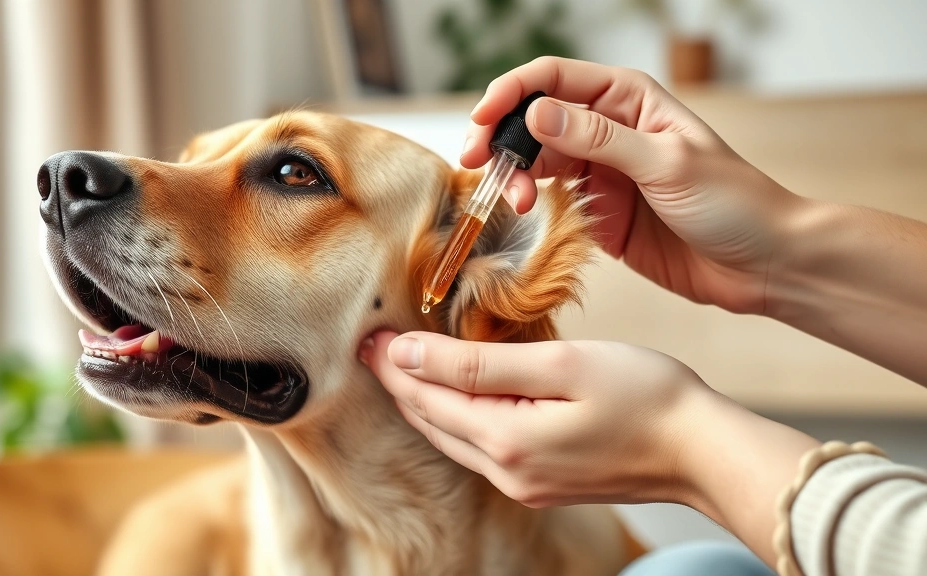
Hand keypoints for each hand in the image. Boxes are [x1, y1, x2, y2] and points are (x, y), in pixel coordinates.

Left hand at [359, 330, 822, 565]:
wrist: (702, 451)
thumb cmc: (645, 396)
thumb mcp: (560, 366)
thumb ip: (479, 363)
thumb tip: (408, 353)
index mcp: (505, 440)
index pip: (425, 396)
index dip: (391, 362)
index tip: (365, 333)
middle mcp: (506, 472)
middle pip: (430, 421)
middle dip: (398, 381)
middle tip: (371, 344)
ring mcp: (523, 483)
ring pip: (451, 437)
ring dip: (423, 399)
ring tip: (401, 363)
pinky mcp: (540, 482)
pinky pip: (478, 447)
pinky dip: (455, 416)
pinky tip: (454, 393)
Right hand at [463, 57, 803, 313]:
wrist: (763, 265)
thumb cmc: (733, 203)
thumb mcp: (666, 164)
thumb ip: (599, 138)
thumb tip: (537, 114)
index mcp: (627, 99)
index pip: (552, 79)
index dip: (510, 93)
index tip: (481, 121)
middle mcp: (608, 129)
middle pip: (534, 120)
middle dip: (500, 138)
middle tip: (476, 164)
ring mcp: (600, 172)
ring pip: (536, 161)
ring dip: (514, 176)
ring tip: (515, 201)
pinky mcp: (597, 213)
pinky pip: (549, 201)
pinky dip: (530, 205)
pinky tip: (527, 214)